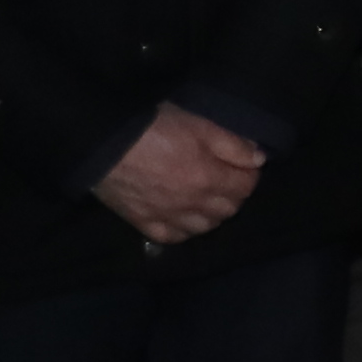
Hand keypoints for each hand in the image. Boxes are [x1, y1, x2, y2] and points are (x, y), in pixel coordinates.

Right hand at [91, 103, 265, 245]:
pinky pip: (172, 237)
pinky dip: (183, 230)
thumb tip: (258, 160)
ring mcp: (167, 216)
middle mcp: (191, 203)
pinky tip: (182, 218)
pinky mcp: (142, 222)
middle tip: (226, 179)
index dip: (249, 175)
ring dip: (212, 215)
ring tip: (207, 199)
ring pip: (204, 227)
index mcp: (209, 179)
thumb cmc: (153, 127)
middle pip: (228, 210)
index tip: (244, 166)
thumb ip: (233, 145)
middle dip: (234, 195)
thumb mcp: (200, 125)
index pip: (246, 187)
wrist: (102, 142)